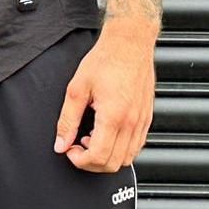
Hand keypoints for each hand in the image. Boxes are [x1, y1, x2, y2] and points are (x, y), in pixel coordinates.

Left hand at [53, 27, 155, 172]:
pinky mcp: (147, 118)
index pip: (98, 157)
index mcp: (113, 116)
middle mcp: (131, 123)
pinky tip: (106, 134)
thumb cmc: (105, 60)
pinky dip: (120, 149)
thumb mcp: (77, 89)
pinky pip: (136, 146)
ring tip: (91, 139)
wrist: (129, 44)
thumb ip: (67, 120)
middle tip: (77, 147)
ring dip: (107, 157)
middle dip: (91, 163)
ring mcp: (141, 122)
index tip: (69, 150)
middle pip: (113, 164)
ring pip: (127, 159)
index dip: (79, 160)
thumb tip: (61, 143)